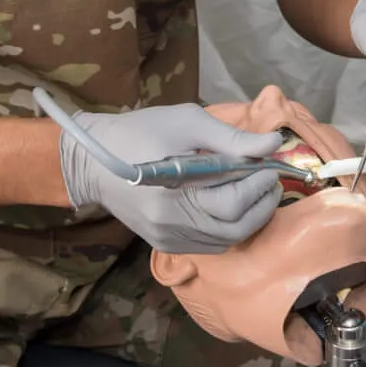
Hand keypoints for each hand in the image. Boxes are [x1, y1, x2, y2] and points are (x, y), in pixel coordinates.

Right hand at [58, 105, 283, 253]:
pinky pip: (209, 244)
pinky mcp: (164, 244)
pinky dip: (229, 228)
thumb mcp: (187, 122)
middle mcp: (170, 226)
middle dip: (261, 206)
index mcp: (172, 196)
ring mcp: (167, 239)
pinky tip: (233, 206)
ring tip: (257, 192)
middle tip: (271, 182)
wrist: (92, 160)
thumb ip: (231, 139)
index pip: (231, 204)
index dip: (258, 187)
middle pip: (233, 230)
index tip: (270, 167)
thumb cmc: (140, 132)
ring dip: (249, 219)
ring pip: (225, 241)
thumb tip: (273, 145)